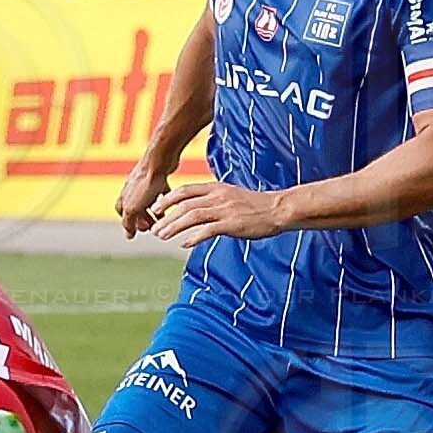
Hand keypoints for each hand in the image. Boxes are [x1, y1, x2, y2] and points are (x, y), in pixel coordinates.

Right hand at [117, 153, 172, 236]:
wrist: (160, 161)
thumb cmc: (145, 182)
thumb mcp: (133, 208)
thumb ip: (129, 222)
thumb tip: (128, 235)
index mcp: (125, 195)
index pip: (121, 211)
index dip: (127, 222)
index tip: (135, 231)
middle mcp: (134, 188)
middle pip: (136, 207)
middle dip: (143, 219)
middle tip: (151, 228)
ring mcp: (147, 183)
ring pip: (149, 201)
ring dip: (154, 212)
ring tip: (162, 220)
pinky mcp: (160, 178)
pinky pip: (161, 192)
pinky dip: (165, 201)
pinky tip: (172, 206)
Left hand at [150, 180, 286, 248]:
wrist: (278, 209)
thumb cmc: (255, 205)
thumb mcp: (231, 195)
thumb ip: (214, 199)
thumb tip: (197, 206)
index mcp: (216, 188)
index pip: (185, 190)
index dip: (168, 200)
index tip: (157, 209)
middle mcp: (218, 196)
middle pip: (184, 205)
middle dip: (166, 217)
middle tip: (154, 229)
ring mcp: (225, 210)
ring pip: (192, 216)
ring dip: (174, 227)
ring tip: (163, 237)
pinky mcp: (232, 224)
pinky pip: (208, 230)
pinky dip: (193, 237)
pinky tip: (183, 244)